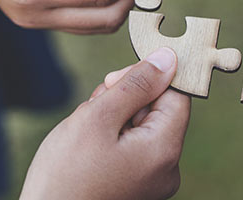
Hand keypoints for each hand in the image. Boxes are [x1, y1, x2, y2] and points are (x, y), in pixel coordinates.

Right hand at [20, 47, 190, 199]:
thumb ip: (136, 84)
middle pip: (157, 109)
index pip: (177, 95)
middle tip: (93, 109)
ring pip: (140, 124)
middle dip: (124, 98)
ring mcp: (151, 178)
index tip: (116, 79)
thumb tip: (169, 58)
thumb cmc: (65, 176)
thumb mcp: (98, 118)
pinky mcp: (135, 183)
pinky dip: (109, 136)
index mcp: (164, 150)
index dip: (149, 78)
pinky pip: (131, 145)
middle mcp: (166, 168)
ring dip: (112, 116)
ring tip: (84, 132)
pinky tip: (87, 145)